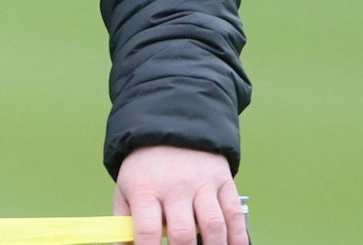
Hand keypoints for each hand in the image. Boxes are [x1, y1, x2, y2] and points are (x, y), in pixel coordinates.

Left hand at [113, 145, 246, 244]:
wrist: (169, 128)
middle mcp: (174, 185)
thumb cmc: (145, 170)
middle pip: (183, 232)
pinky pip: (234, 213)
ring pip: (213, 225)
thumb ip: (124, 224)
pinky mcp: (223, 180)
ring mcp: (202, 182)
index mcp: (145, 189)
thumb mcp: (125, 191)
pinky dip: (238, 236)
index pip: (146, 229)